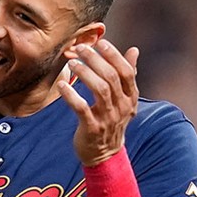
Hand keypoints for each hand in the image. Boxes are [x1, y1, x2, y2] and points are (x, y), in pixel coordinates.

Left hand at [57, 39, 139, 165]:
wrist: (104, 153)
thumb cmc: (111, 120)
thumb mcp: (123, 99)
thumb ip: (128, 75)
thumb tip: (134, 50)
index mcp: (131, 97)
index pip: (126, 71)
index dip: (114, 55)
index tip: (100, 42)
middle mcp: (123, 106)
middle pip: (112, 77)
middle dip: (96, 60)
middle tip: (80, 49)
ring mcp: (108, 118)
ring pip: (100, 90)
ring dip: (85, 74)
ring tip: (72, 63)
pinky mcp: (92, 128)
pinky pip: (82, 108)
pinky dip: (71, 95)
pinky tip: (62, 85)